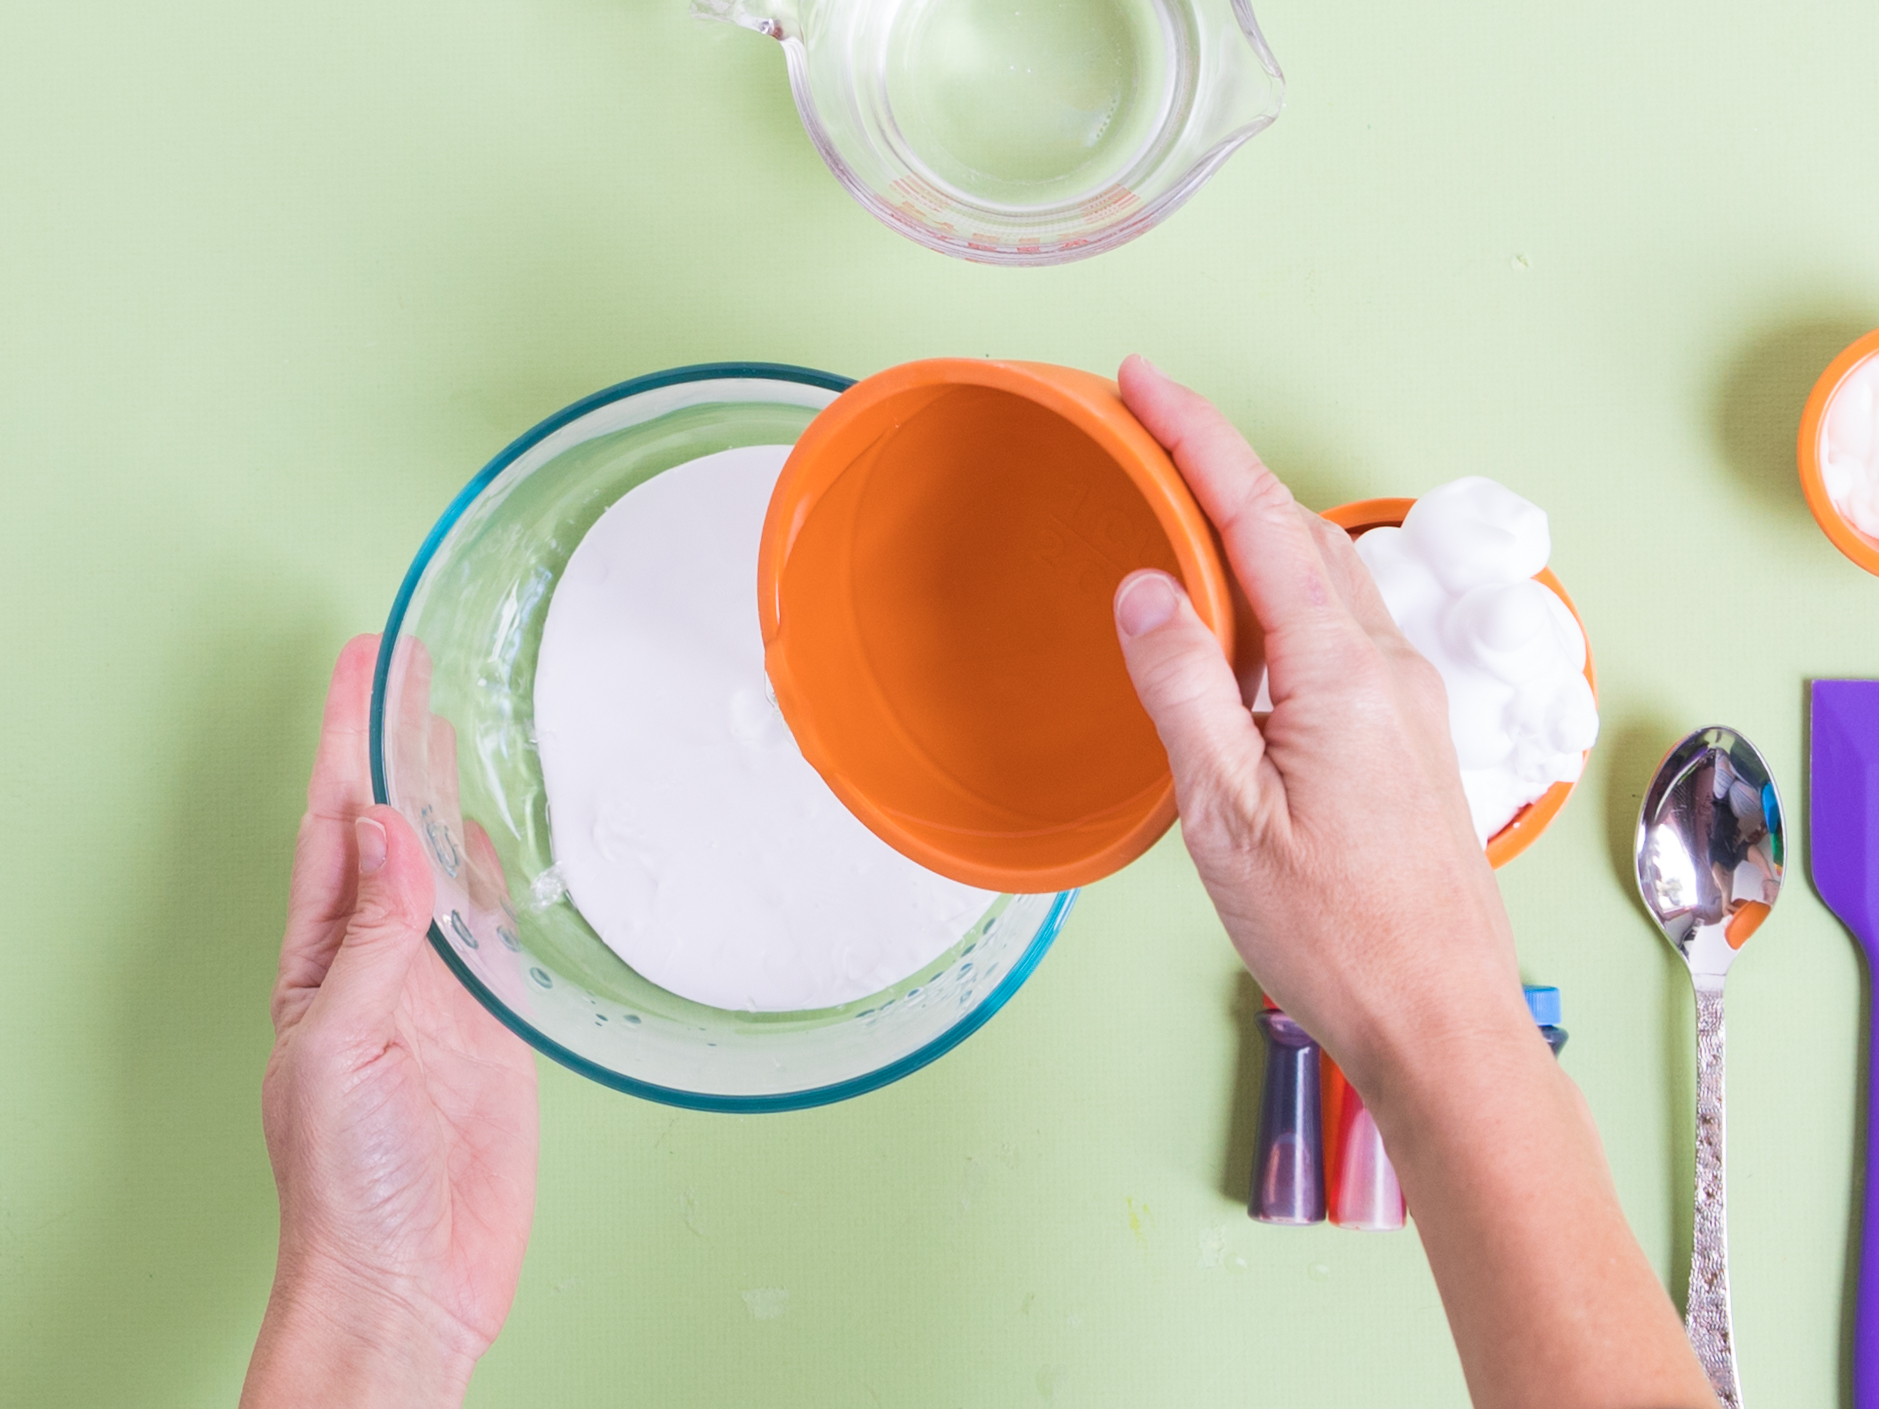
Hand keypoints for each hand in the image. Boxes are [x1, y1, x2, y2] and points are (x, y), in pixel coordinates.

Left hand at [242, 636, 538, 1408]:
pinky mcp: (495, 1024)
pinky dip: (498, 876)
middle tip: (410, 667)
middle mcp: (375, 962)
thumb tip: (385, 831)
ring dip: (444, 796)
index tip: (364, 665)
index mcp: (316, 961)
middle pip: (386, 827)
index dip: (346, 738)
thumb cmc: (345, 1182)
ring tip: (451, 726)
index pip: (333, 822)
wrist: (411, 1276)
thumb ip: (371, 938)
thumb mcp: (341, 1047)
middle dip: (391, 745)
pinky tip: (501, 840)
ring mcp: (438, 990)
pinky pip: (495, 929)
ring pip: (443, 868)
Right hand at [1108, 359, 1519, 1092]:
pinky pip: (1333, 627)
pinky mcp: (1402, 735)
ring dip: (1247, 528)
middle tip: (1142, 434)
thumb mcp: (1225, 816)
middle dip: (1218, 467)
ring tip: (1174, 513)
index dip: (1196, 437)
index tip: (1143, 381)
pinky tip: (1236, 623)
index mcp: (1338, 671)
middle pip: (1295, 529)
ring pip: (1320, 576)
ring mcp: (1403, 699)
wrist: (1440, 1017)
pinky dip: (1275, 592)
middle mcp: (1384, 667)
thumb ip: (1184, 688)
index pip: (1258, 516)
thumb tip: (1145, 587)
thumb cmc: (1337, 934)